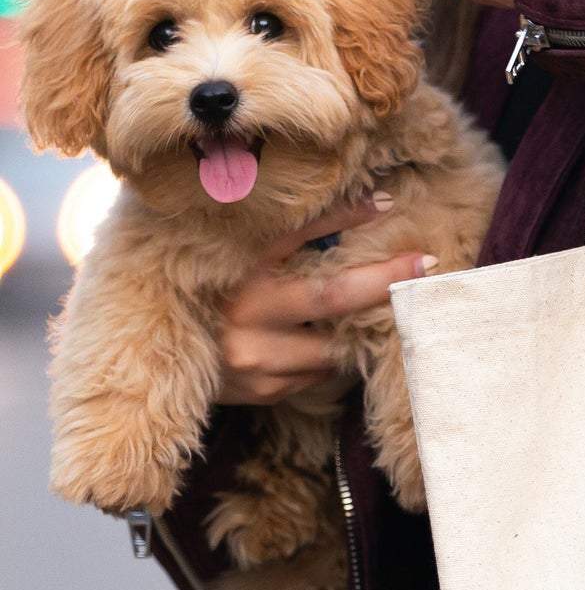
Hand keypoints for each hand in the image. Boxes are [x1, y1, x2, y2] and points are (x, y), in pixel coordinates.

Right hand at [216, 194, 431, 406]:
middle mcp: (242, 309)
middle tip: (426, 264)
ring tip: (380, 315)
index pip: (294, 232)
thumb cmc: (202, 295)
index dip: (342, 216)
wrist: (153, 356)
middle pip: (330, 295)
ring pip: (334, 343)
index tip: (386, 202)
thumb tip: (341, 209)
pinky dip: (332, 357)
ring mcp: (253, 354)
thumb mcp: (225, 258)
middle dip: (383, 279)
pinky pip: (320, 371)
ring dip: (359, 330)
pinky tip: (326, 347)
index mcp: (233, 266)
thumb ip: (268, 239)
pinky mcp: (263, 387)